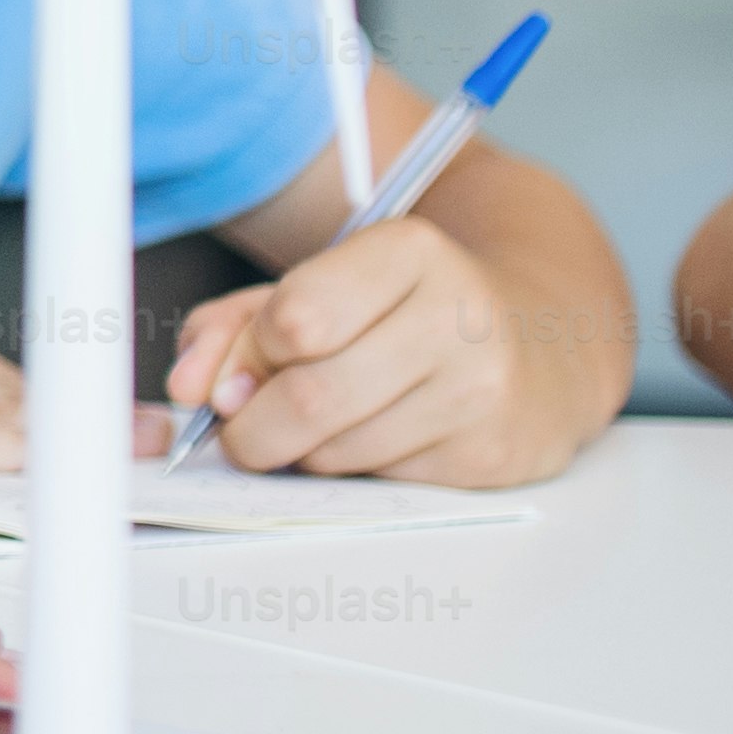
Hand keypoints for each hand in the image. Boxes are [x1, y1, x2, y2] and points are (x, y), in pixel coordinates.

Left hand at [167, 218, 596, 487]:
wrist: (543, 344)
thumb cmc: (407, 312)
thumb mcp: (322, 287)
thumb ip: (234, 324)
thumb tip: (188, 388)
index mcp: (409, 252)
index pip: (297, 317)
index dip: (251, 354)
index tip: (245, 369)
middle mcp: (458, 315)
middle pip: (310, 397)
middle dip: (252, 429)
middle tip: (246, 427)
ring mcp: (483, 389)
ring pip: (338, 451)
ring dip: (302, 452)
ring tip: (322, 424)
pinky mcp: (493, 454)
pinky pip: (380, 481)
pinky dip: (352, 470)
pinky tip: (379, 437)